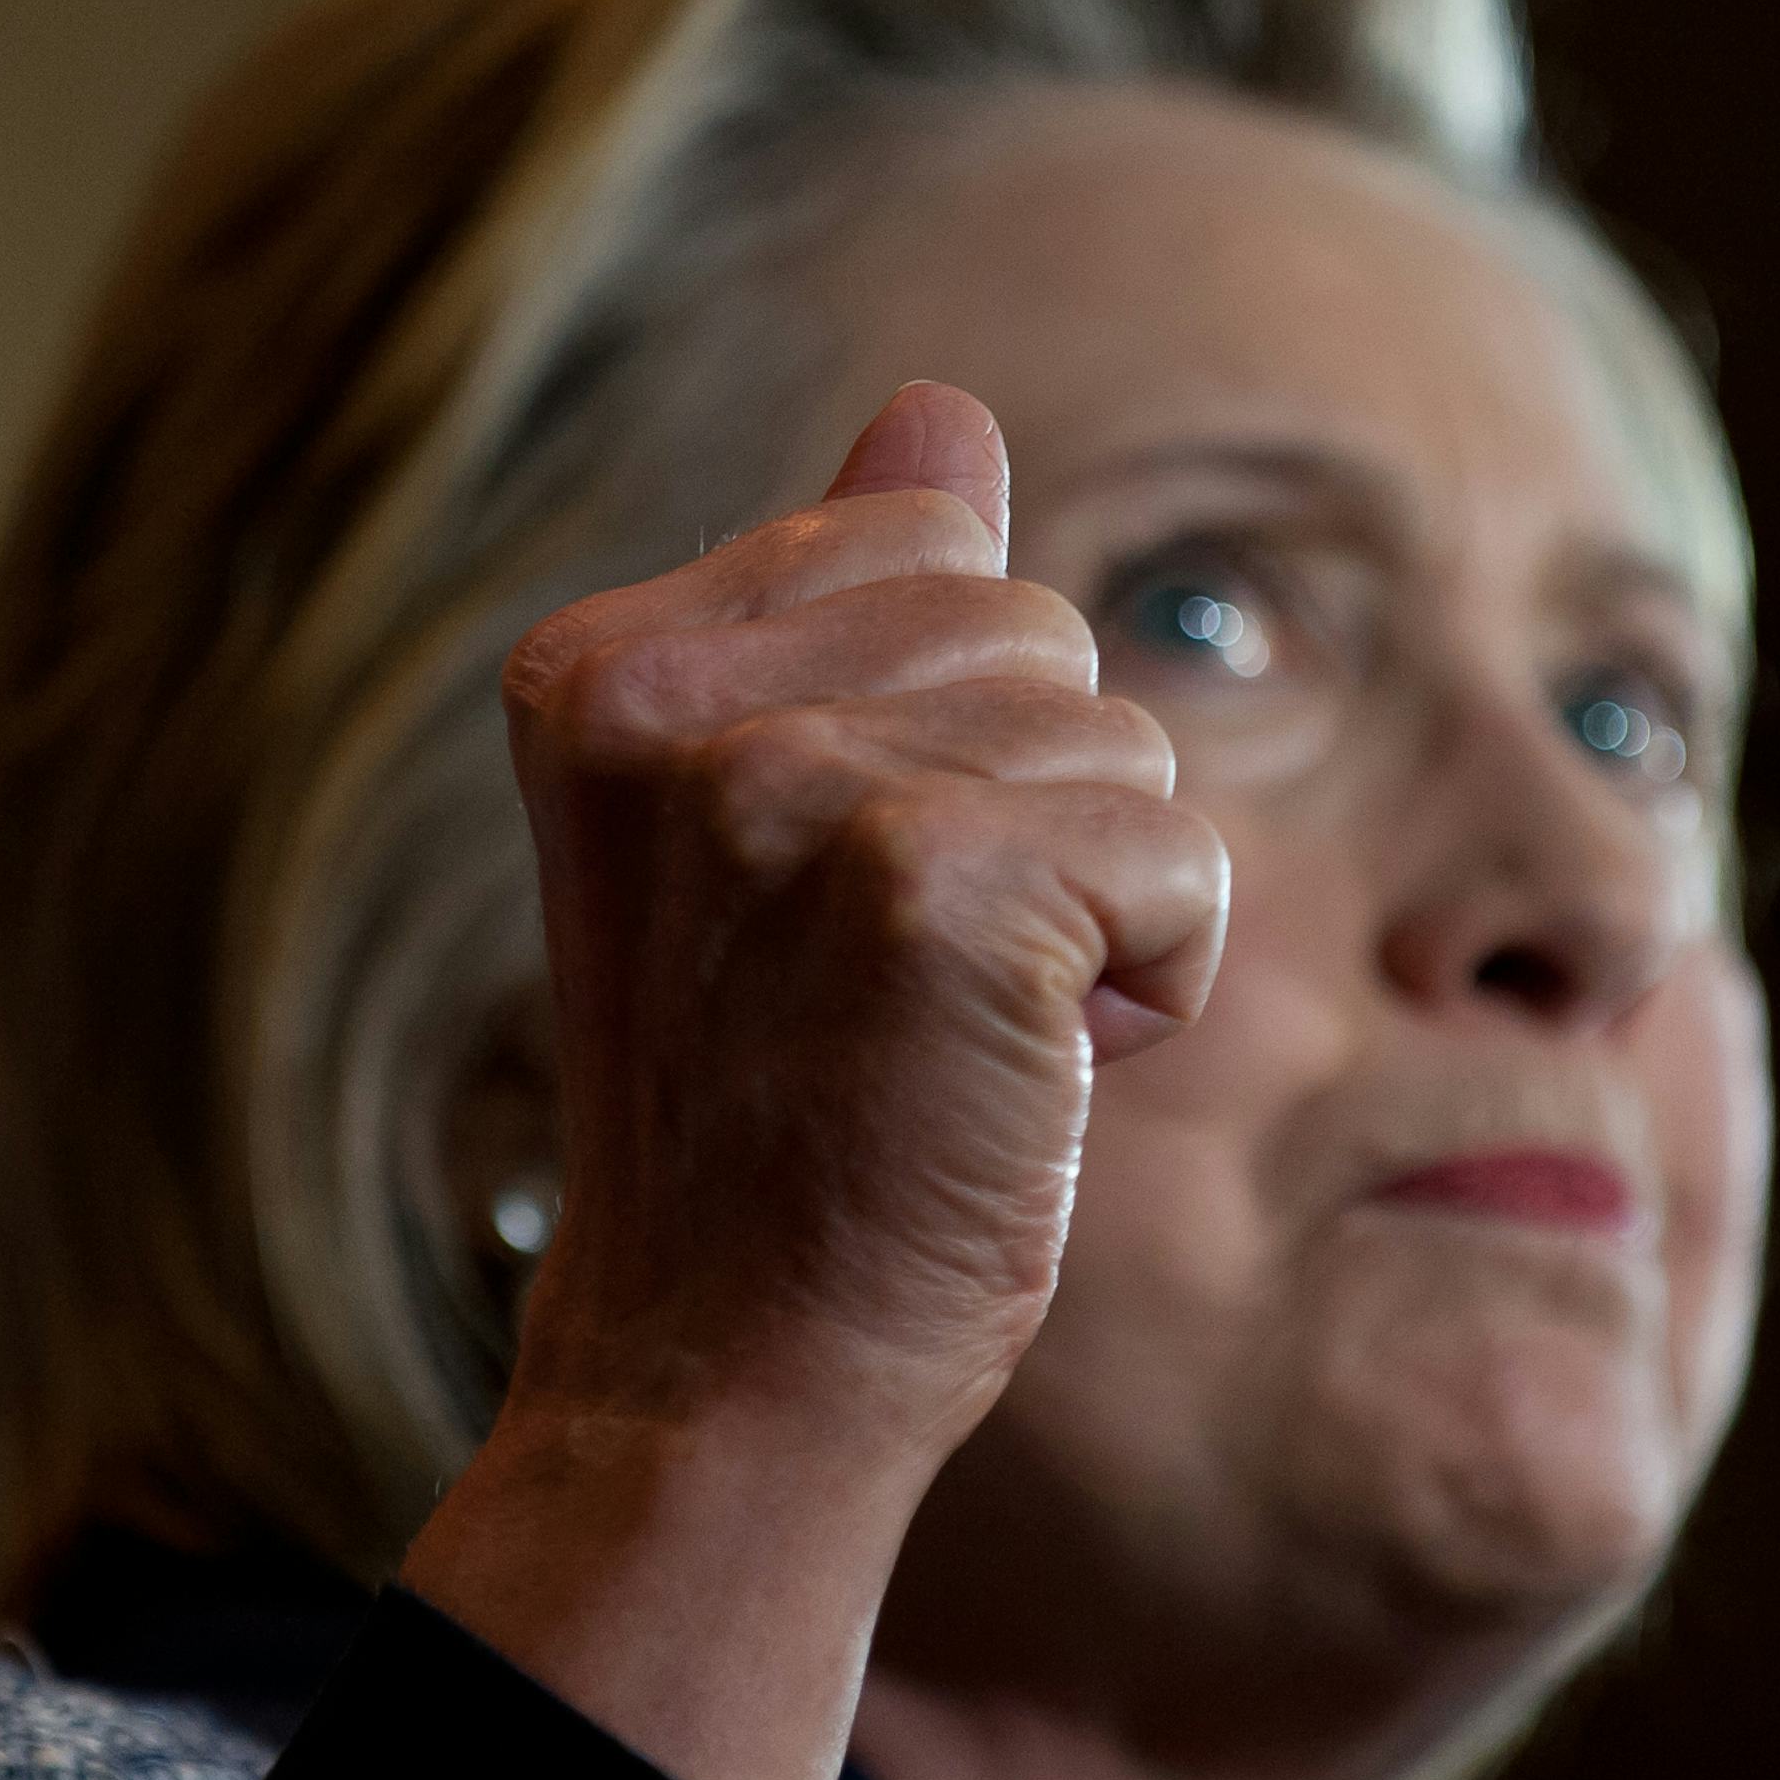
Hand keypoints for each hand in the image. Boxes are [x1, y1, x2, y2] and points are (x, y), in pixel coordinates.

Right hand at [403, 382, 1228, 1779]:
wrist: (728, 1370)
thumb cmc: (775, 1109)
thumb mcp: (774, 832)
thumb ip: (846, 612)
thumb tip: (941, 409)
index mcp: (601, 666)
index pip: (915, 545)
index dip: (939, 736)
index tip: (831, 902)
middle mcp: (666, 702)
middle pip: (1030, 626)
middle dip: (1028, 809)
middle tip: (897, 990)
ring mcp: (788, 786)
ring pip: (1120, 741)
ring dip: (1092, 903)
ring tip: (950, 1039)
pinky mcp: (931, 884)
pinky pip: (1178, 854)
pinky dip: (1155, 980)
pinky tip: (1025, 1079)